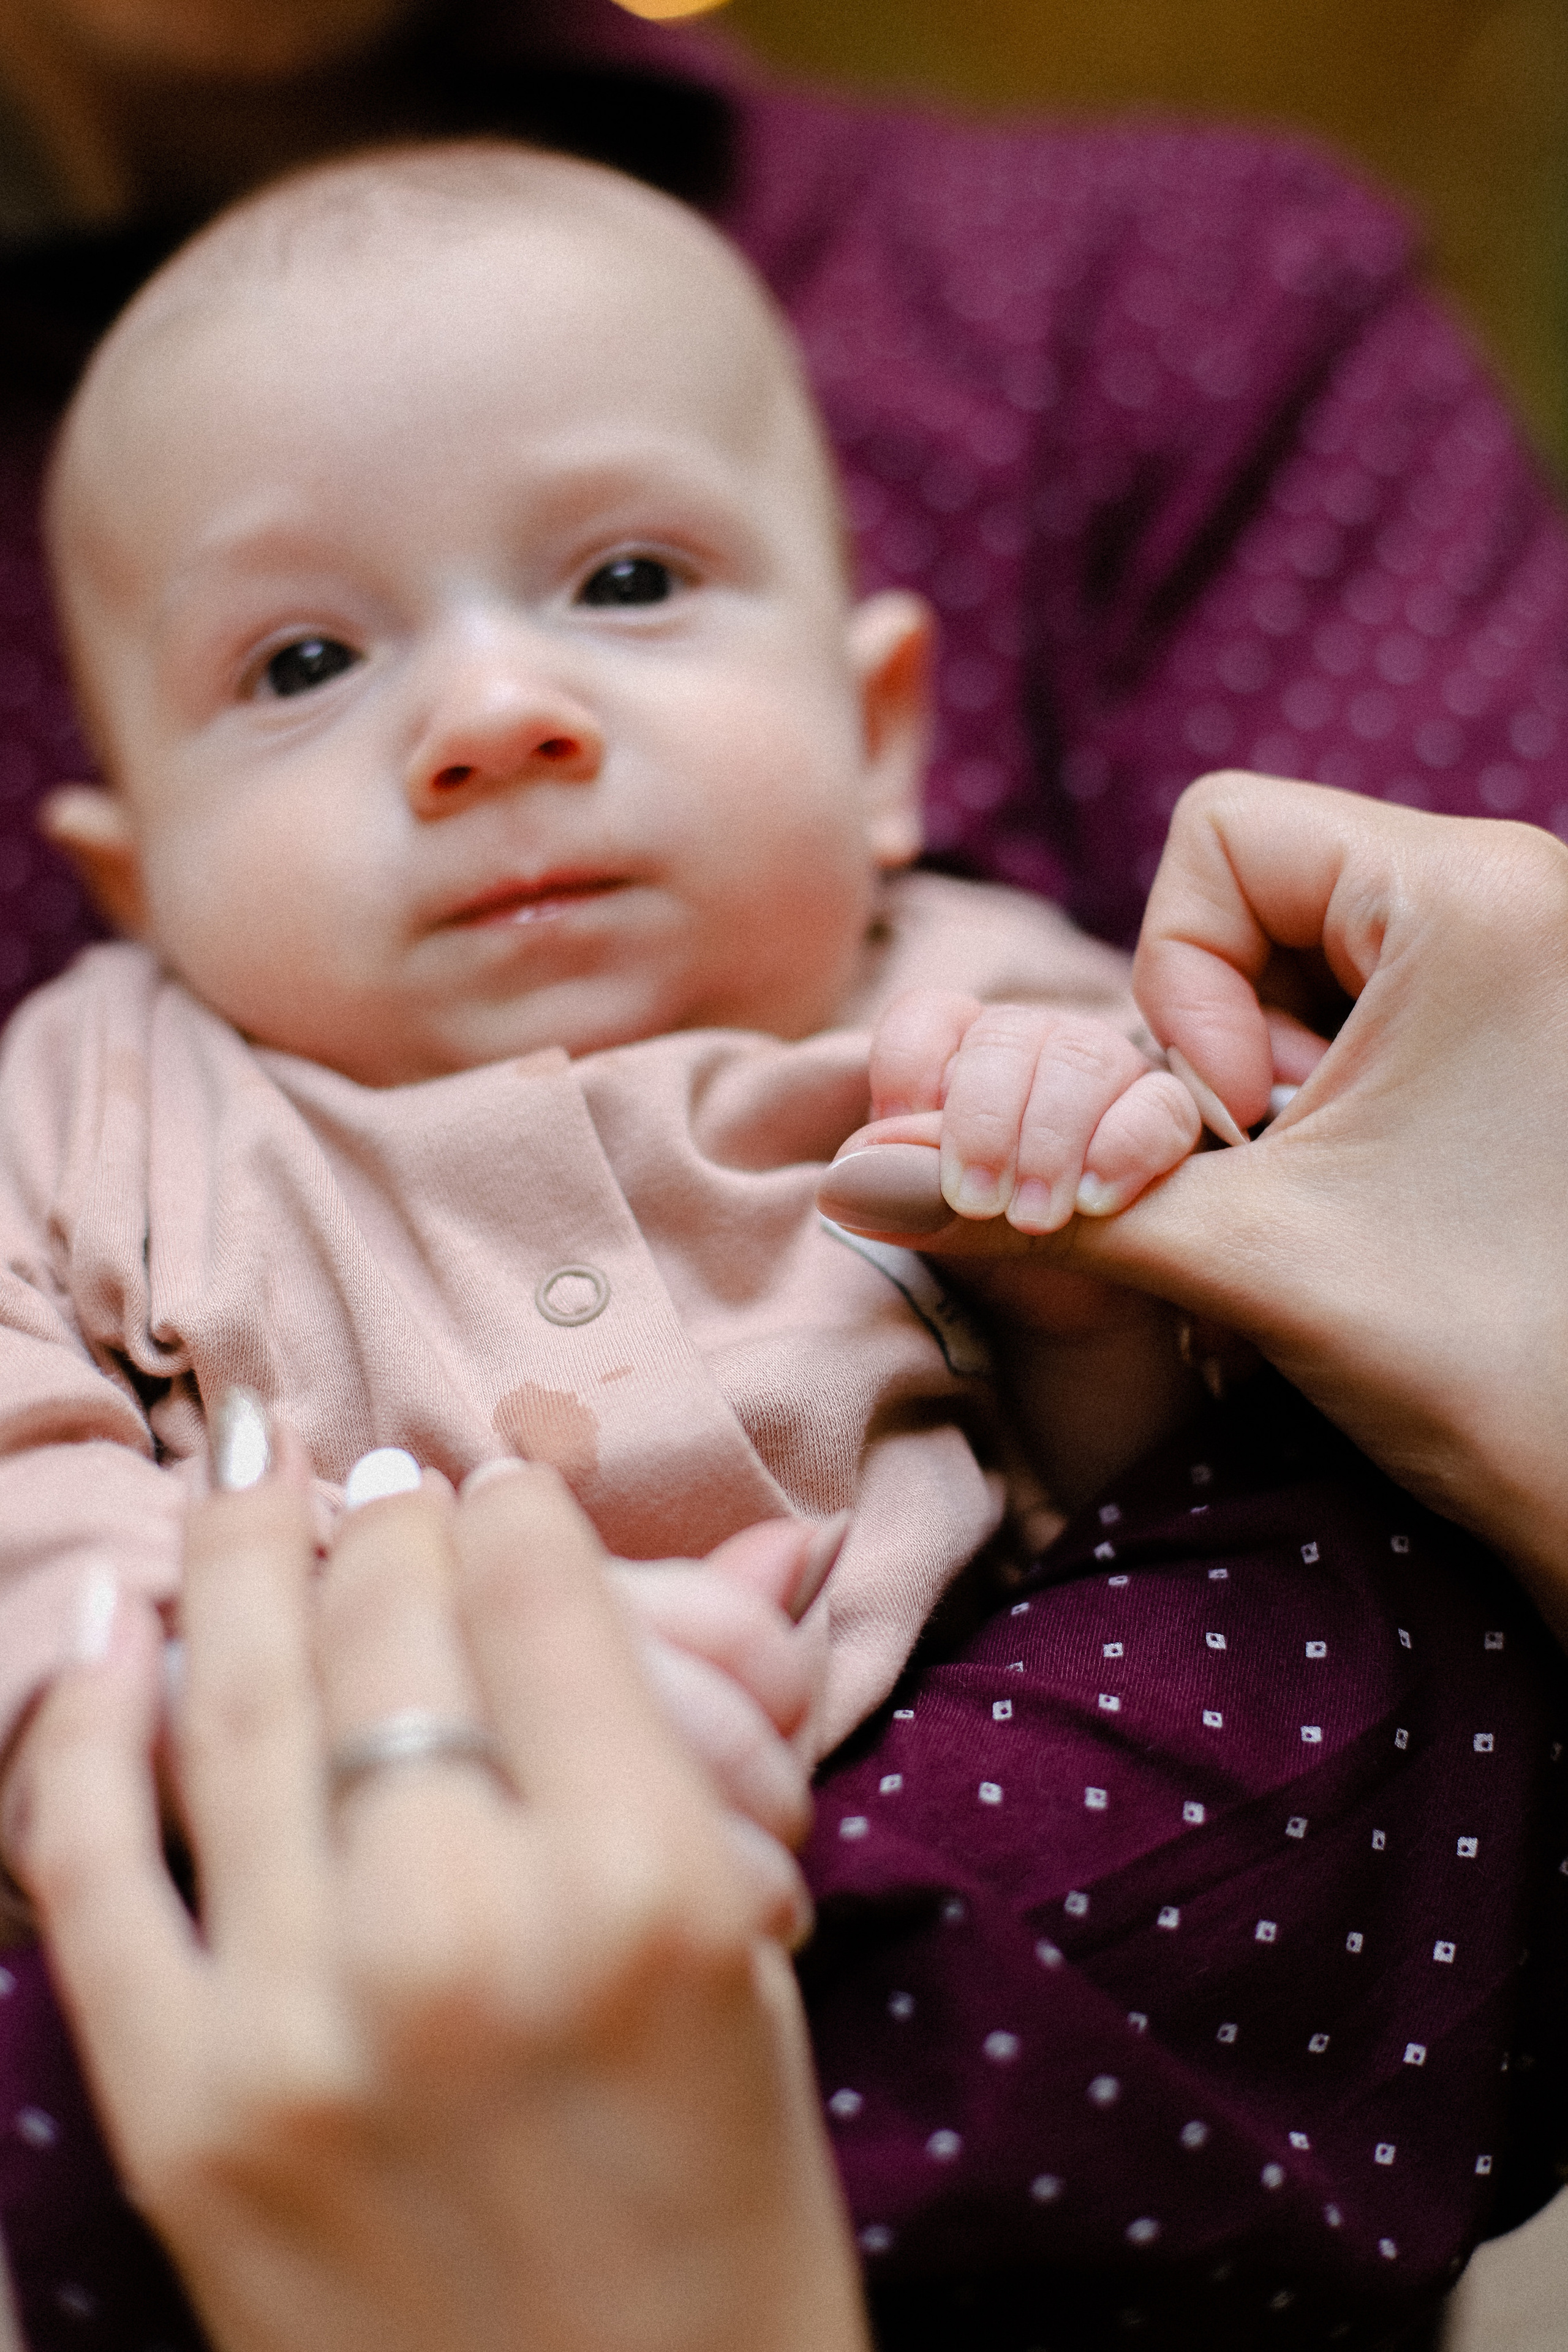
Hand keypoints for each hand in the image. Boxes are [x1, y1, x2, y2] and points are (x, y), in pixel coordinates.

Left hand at [5, 1450, 868, 2351]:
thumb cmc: (724, 2222)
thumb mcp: (748, 1968)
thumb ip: (679, 1752)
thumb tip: (692, 1553)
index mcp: (641, 1892)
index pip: (538, 1597)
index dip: (509, 1504)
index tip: (493, 1481)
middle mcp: (463, 1933)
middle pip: (392, 1626)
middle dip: (388, 1517)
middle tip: (381, 1473)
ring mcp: (295, 2026)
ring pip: (240, 1706)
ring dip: (238, 1556)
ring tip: (243, 1467)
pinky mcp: (176, 2113)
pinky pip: (91, 1865)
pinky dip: (89, 1722)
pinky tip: (120, 1618)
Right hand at [830, 773, 1567, 1626]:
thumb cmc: (1481, 1364)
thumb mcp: (1234, 1258)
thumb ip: (1019, 1207)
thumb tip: (856, 1182)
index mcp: (1477, 890)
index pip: (1219, 832)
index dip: (1181, 981)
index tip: (1251, 1119)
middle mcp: (1528, 892)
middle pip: (1260, 890)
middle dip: (1227, 1042)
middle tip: (1295, 1168)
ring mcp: (1543, 963)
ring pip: (1305, 957)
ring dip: (1271, 1083)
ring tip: (1340, 1195)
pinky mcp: (1540, 1032)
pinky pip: (1374, 1005)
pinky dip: (1330, 1098)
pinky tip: (1374, 1201)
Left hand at [864, 986, 1199, 1229]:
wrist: (1082, 1303)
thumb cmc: (990, 1243)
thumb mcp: (937, 1221)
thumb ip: (902, 1193)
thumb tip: (844, 1183)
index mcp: (959, 1056)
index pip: (928, 1018)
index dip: (910, 1067)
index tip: (905, 1133)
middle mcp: (1034, 1046)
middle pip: (1004, 1036)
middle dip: (982, 1120)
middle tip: (974, 1198)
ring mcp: (1109, 1071)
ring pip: (1082, 1059)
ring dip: (1050, 1140)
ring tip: (1034, 1215)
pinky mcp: (1170, 1114)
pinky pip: (1160, 1106)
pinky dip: (1126, 1148)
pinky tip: (1098, 1200)